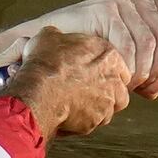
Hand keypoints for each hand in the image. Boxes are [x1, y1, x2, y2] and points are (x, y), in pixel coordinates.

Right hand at [0, 0, 157, 97]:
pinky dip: (127, 66)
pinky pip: (129, 45)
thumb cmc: (79, 55)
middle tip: (143, 83)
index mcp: (144, 6)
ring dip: (143, 69)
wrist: (42, 48)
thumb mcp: (119, 63)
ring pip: (152, 42)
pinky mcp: (106, 10)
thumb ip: (143, 74)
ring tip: (126, 82)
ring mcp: (120, 2)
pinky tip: (117, 76)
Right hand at [15, 27, 141, 137]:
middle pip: (117, 86)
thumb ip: (59, 37)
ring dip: (96, 105)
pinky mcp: (99, 120)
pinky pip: (95, 121)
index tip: (87, 71)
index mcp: (108, 54)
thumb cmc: (46, 63)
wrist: (40, 91)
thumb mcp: (49, 36)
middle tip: (84, 88)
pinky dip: (84, 119)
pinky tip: (69, 113)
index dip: (101, 67)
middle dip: (104, 88)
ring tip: (75, 102)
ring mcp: (109, 101)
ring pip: (109, 106)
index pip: (116, 62)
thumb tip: (53, 36)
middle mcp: (114, 78)